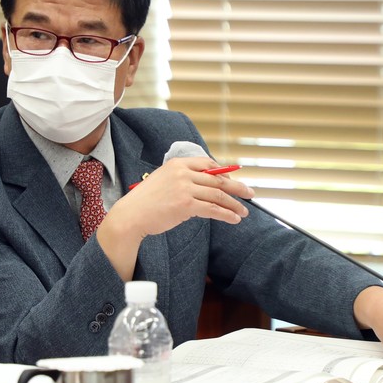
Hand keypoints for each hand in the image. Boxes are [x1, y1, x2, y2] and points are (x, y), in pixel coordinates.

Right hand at [96, 157, 253, 279]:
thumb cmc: (146, 202)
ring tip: (244, 211)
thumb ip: (183, 180)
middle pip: (218, 179)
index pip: (208, 164)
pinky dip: (227, 214)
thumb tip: (206, 189)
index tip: (233, 181)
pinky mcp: (186, 205)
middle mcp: (182, 173)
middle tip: (250, 193)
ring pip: (218, 195)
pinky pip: (213, 209)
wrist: (131, 215)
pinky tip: (234, 219)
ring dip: (235, 204)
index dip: (224, 173)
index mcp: (177, 164)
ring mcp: (185, 188)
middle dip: (237, 187)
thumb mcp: (163, 181)